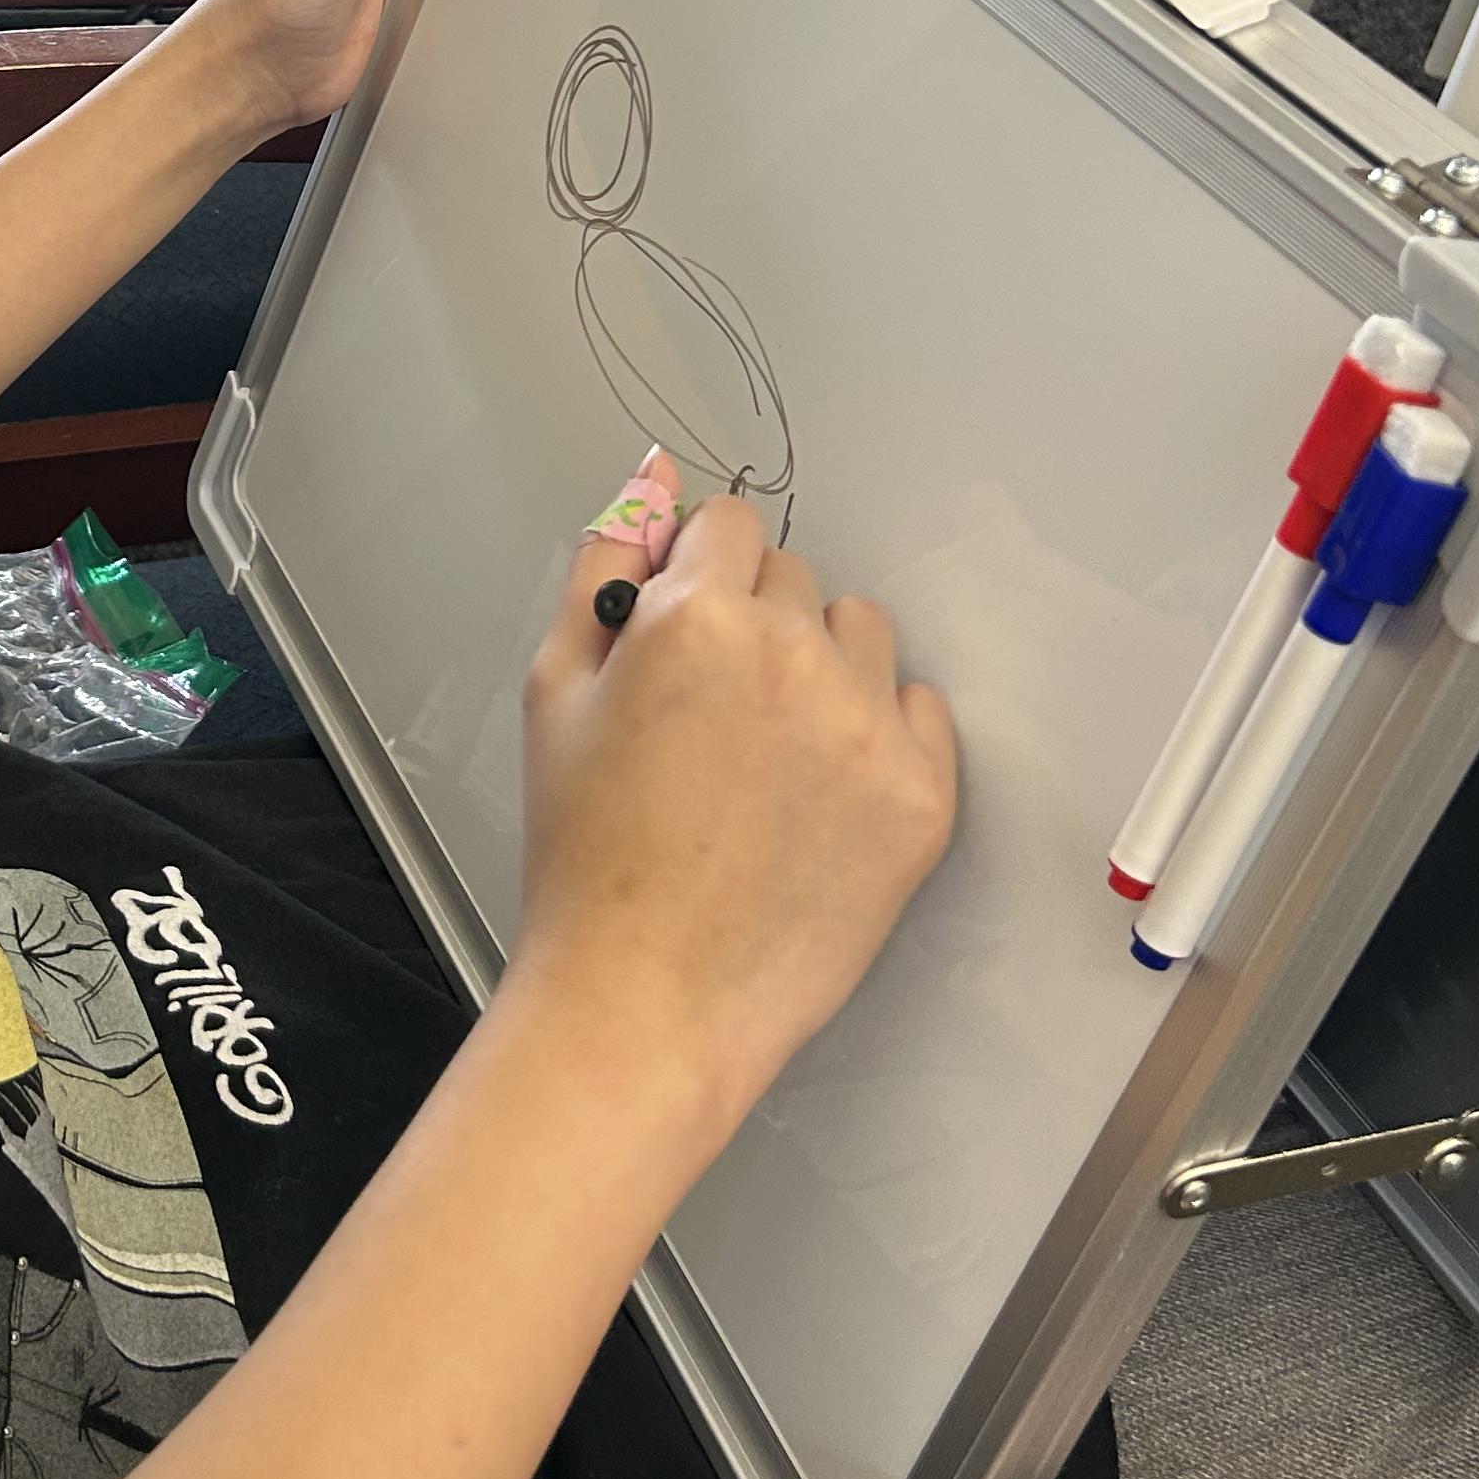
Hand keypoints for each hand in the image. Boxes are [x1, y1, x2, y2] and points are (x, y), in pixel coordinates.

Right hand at [501, 472, 957, 1150]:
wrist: (647, 999)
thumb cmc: (586, 857)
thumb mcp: (555, 693)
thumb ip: (604, 568)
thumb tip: (653, 479)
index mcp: (696, 618)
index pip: (728, 525)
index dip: (696, 578)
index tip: (682, 639)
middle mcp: (793, 653)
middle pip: (793, 577)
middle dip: (753, 623)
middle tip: (708, 721)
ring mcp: (869, 726)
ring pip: (862, 634)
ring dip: (822, 668)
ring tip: (766, 760)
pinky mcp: (922, 795)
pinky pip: (918, 709)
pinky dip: (876, 736)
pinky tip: (816, 797)